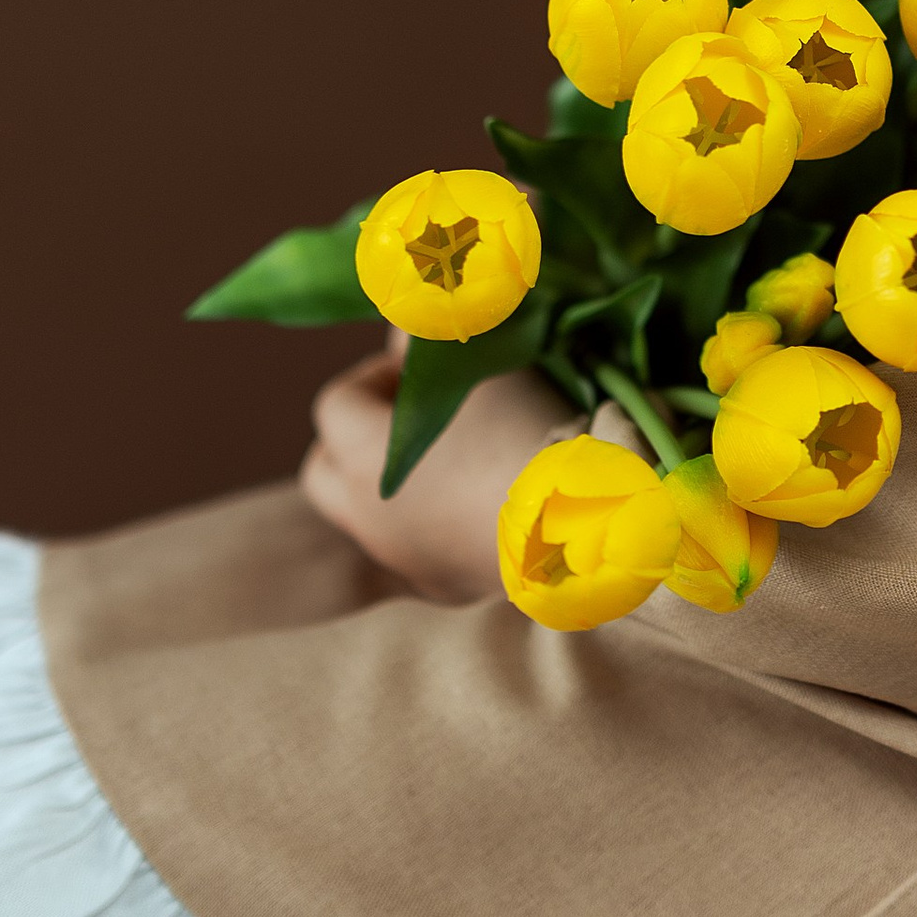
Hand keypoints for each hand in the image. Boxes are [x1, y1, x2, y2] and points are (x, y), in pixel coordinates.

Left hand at [300, 343, 570, 603]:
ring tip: (465, 449)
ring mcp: (406, 561)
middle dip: (367, 434)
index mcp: (364, 459)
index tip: (424, 362)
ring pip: (375, 514)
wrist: (586, 518)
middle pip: (329, 471)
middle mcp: (370, 519)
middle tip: (425, 408)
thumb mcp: (481, 356)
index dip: (376, 373)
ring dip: (404, 478)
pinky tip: (492, 494)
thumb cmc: (525, 425)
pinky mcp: (448, 588)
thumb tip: (409, 328)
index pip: (336, 404)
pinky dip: (442, 519)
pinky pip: (423, 547)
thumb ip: (432, 332)